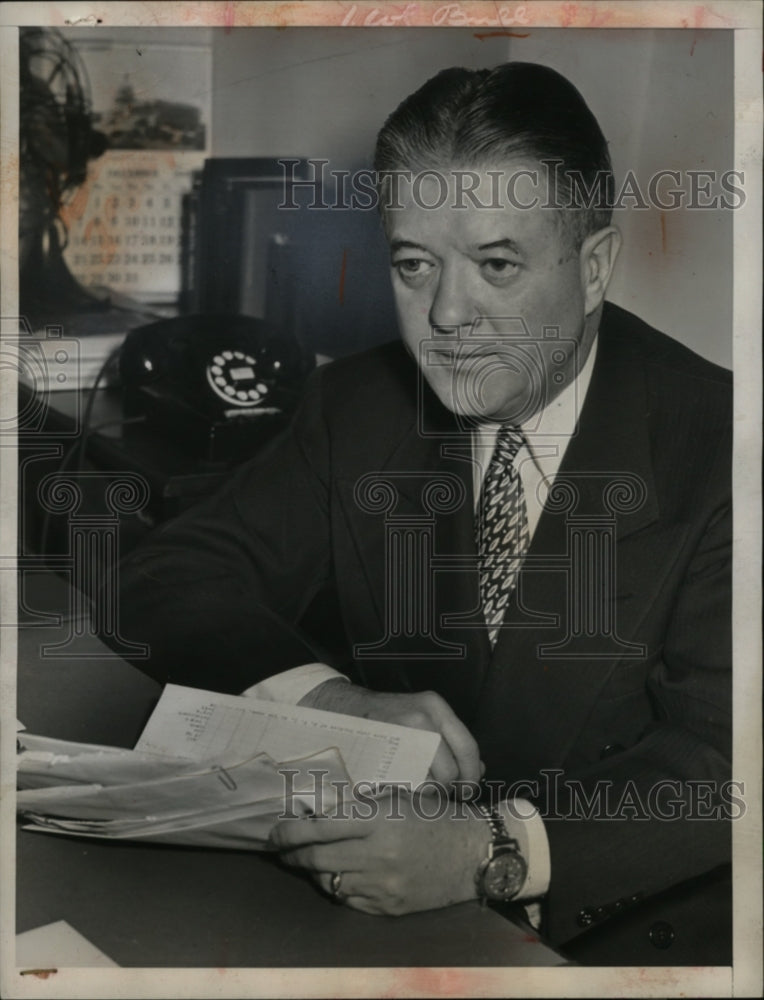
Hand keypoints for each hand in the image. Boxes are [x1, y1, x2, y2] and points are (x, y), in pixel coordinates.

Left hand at [270, 787, 485, 915]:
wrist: (474, 854)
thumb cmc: (436, 817)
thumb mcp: (399, 798)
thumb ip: (361, 803)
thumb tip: (319, 806)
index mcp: (379, 820)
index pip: (320, 827)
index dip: (290, 832)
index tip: (276, 832)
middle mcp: (377, 854)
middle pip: (316, 859)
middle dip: (292, 854)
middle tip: (281, 849)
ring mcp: (383, 885)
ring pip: (328, 882)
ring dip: (313, 872)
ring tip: (308, 861)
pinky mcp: (388, 908)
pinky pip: (349, 899)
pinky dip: (339, 887)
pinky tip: (339, 875)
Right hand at [299, 679, 482, 787]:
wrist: (343, 708)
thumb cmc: (389, 718)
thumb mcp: (425, 717)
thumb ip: (452, 742)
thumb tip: (479, 771)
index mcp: (436, 707)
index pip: (468, 748)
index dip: (470, 776)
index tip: (466, 791)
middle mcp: (421, 717)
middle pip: (449, 771)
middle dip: (447, 790)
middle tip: (439, 793)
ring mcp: (398, 735)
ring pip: (427, 782)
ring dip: (427, 794)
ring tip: (418, 789)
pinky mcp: (379, 753)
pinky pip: (403, 786)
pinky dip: (407, 794)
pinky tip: (402, 789)